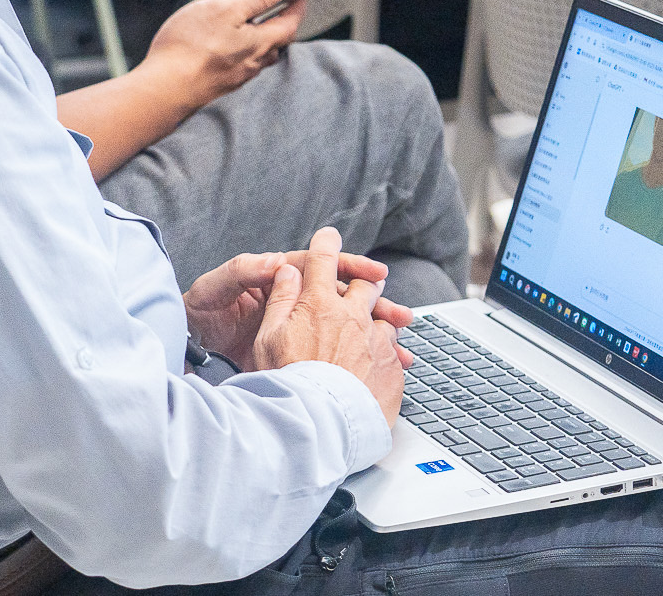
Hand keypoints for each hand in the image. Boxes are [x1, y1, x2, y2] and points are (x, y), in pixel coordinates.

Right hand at [140, 0, 304, 112]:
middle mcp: (252, 63)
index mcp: (259, 43)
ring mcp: (235, 76)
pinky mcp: (218, 85)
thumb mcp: (225, 9)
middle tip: (281, 9)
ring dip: (261, 40)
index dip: (297, 7)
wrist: (161, 91)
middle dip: (281, 24)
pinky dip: (240, 52)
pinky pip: (239, 66)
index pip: (290, 24)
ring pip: (258, 56)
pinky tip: (226, 47)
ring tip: (254, 27)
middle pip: (276, 42)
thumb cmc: (189, 49)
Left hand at [184, 243, 413, 368]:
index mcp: (278, 277)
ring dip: (374, 340)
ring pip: (344, 330)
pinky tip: (376, 374)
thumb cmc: (198, 312)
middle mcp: (293, 301)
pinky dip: (357, 365)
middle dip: (375, 307)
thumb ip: (244, 271)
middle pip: (343, 299)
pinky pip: (333, 357)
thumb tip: (278, 261)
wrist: (184, 348)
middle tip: (401, 316)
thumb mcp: (216, 288)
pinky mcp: (295, 354)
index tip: (376, 272)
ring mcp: (297, 328)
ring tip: (400, 352)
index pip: (324, 269)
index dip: (352, 268)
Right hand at [251, 228, 409, 429]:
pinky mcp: (391, 366)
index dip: (325, 243)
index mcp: (319, 304)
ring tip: (376, 329)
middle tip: (367, 282)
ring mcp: (375, 340)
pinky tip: (380, 363)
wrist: (321, 427)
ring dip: (379, 319)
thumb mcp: (268, 339)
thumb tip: (288, 271)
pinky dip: (388, 351)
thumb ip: (280, 300)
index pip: (323, 259)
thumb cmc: (287, 384)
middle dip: (364, 280)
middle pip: (365, 284)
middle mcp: (352, 316)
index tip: (328, 236)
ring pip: (384, 317)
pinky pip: (394, 350)